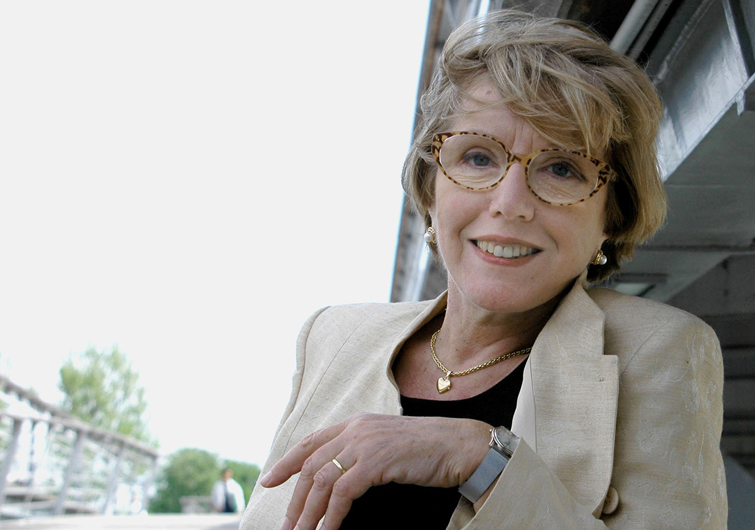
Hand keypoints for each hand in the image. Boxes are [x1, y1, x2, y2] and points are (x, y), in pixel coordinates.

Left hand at [260, 412, 490, 529]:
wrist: (458, 445)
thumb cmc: (426, 449)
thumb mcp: (385, 443)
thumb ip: (361, 451)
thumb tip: (338, 476)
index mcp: (355, 422)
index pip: (311, 441)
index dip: (287, 461)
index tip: (269, 480)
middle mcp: (355, 429)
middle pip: (310, 464)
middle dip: (295, 498)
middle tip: (286, 526)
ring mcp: (364, 443)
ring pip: (321, 480)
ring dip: (308, 513)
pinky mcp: (376, 461)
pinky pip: (342, 493)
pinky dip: (332, 516)